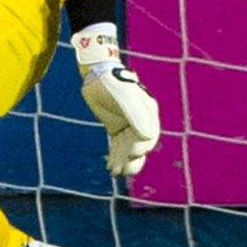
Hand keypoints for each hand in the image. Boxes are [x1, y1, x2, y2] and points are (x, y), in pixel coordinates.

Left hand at [73, 24, 160, 177]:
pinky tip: (110, 167)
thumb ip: (137, 114)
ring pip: (130, 149)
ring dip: (124, 162)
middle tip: (122, 170)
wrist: (97, 74)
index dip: (139, 147)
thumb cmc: (112, 82)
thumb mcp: (124, 96)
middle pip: (141, 146)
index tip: (129, 153)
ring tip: (115, 172)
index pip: (147, 136)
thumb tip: (148, 137)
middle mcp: (142, 121)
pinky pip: (119, 147)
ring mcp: (129, 125)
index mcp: (148, 112)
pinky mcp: (117, 129)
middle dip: (132, 159)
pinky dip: (116, 157)